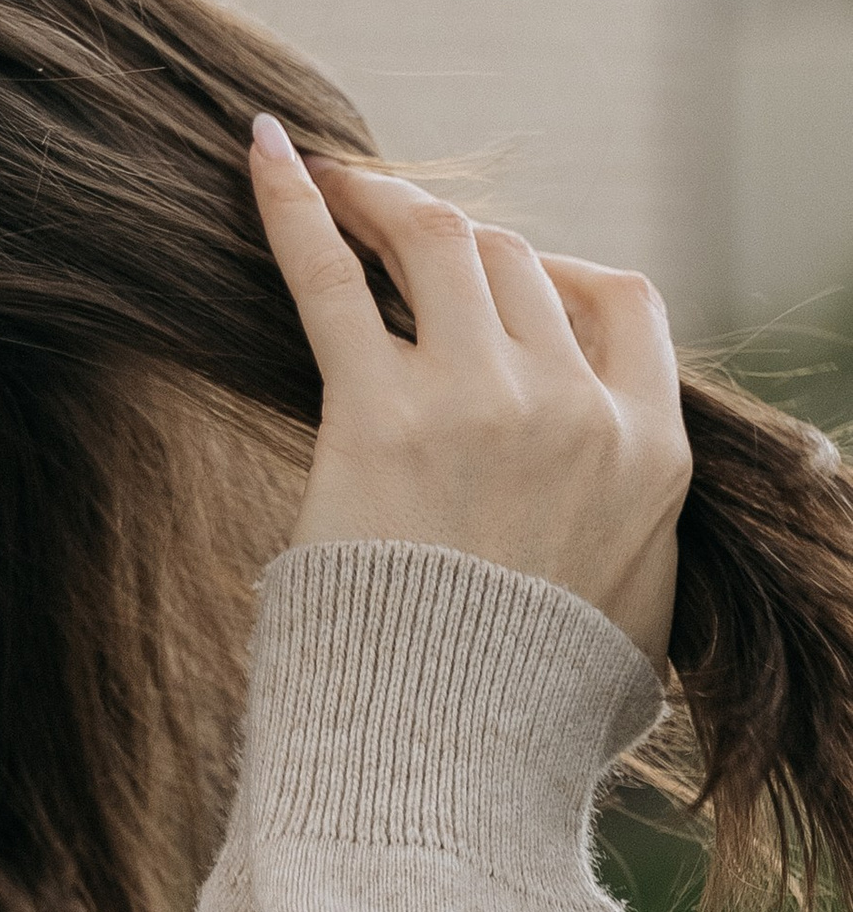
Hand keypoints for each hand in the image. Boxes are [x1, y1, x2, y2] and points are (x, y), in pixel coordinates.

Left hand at [248, 117, 689, 665]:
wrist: (447, 759)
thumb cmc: (521, 710)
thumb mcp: (630, 619)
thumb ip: (633, 539)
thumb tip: (621, 529)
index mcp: (648, 453)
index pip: (622, 301)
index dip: (556, 272)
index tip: (506, 281)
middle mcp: (574, 410)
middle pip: (519, 263)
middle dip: (455, 242)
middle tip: (390, 238)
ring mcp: (479, 402)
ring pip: (441, 242)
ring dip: (386, 202)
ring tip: (335, 181)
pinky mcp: (377, 414)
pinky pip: (332, 278)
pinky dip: (297, 204)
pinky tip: (265, 152)